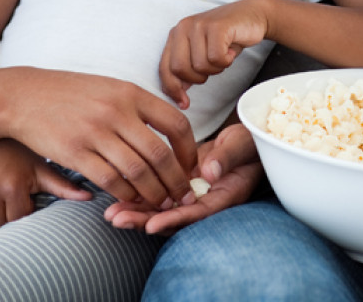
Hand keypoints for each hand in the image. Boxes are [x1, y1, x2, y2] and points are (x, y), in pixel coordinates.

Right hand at [0, 139, 90, 228]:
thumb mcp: (43, 169)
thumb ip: (65, 187)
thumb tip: (90, 198)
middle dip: (10, 211)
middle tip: (14, 189)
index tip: (27, 193)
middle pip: (1, 222)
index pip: (19, 220)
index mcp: (12, 186)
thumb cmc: (24, 152)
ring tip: (2, 184)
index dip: (26, 209)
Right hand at [5, 70, 197, 209]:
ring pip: (138, 172)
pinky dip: (125, 195)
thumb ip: (139, 105)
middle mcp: (117, 111)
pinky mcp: (75, 152)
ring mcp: (96, 132)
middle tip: (184, 196)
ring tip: (161, 204)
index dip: (189, 151)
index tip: (191, 167)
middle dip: (176, 181)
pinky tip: (131, 201)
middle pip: (160, 154)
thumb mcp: (110, 87)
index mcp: (131, 93)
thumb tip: (174, 123)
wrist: (23, 96)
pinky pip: (109, 181)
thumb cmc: (71, 94)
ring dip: (154, 193)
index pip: (176, 124)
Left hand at [105, 123, 262, 234]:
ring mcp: (192, 194)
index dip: (174, 219)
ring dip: (138, 211)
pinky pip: (160, 193)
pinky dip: (141, 195)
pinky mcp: (181, 183)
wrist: (248, 137)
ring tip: (111, 214)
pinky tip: (119, 195)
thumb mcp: (244, 144)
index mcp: (225, 196)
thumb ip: (228, 157)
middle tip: (118, 219)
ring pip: (163, 208)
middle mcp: (206, 200)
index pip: (197, 213)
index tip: (151, 224)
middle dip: (145, 220)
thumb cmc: (251, 141)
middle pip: (174, 217)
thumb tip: (210, 172)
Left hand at [160, 0, 270, 107]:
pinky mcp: (216, 26)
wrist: (253, 15)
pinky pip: (216, 58)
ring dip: (216, 68)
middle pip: (180, 69)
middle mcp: (183, 27)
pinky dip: (226, 61)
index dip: (172, 89)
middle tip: (212, 69)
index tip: (184, 103)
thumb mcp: (202, 53)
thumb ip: (187, 69)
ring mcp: (199, 24)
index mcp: (176, 34)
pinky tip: (230, 51)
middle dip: (198, 78)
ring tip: (223, 56)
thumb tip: (178, 93)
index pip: (164, 68)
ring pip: (200, 66)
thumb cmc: (227, 37)